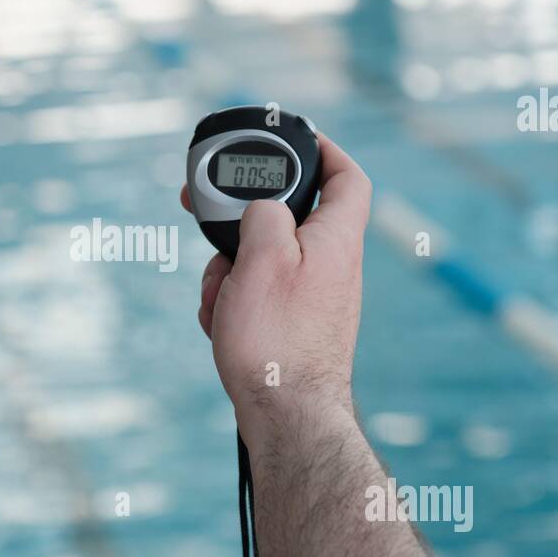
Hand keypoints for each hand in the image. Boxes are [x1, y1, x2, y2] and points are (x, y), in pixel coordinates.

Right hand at [181, 132, 370, 445]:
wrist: (286, 417)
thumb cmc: (277, 341)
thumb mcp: (262, 258)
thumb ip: (264, 213)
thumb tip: (264, 206)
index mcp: (336, 239)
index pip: (347, 177)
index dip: (326, 150)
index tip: (298, 139)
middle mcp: (332, 267)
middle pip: (286, 220)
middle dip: (241, 226)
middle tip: (211, 223)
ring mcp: (314, 299)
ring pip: (263, 261)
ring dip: (230, 273)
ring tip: (221, 301)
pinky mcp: (294, 328)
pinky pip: (259, 297)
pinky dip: (235, 304)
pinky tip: (223, 325)